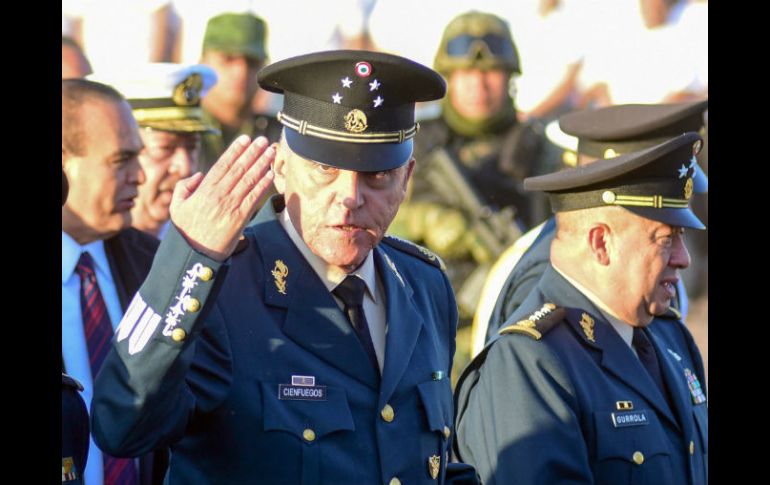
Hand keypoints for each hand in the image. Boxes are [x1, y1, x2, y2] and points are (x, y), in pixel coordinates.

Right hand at [169, 135, 275, 260]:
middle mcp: (219, 195)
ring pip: (248, 181)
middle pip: (239, 169)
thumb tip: (199, 175)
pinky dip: (263, 185)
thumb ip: (184, 187)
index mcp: (204, 190)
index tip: (245, 138)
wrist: (195, 254)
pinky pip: (254, 198)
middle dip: (252, 153)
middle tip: (263, 140)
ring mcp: (230, 206)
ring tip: (270, 152)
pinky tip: (271, 174)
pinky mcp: (240, 218)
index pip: (222, 165)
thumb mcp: (176, 207)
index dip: (235, 150)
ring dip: (261, 164)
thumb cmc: (186, 230)